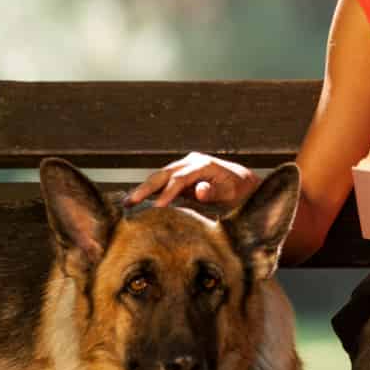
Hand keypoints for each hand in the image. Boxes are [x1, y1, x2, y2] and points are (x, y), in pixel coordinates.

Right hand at [127, 152, 261, 207]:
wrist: (243, 183)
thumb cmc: (239, 190)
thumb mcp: (231, 193)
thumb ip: (215, 192)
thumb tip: (199, 190)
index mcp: (203, 165)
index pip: (180, 178)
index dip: (167, 193)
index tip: (156, 207)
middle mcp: (191, 162)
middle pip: (163, 174)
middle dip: (145, 188)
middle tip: (129, 202)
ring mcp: (184, 167)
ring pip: (159, 177)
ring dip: (143, 189)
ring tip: (126, 203)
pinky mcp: (180, 176)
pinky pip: (162, 182)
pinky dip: (149, 191)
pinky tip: (135, 200)